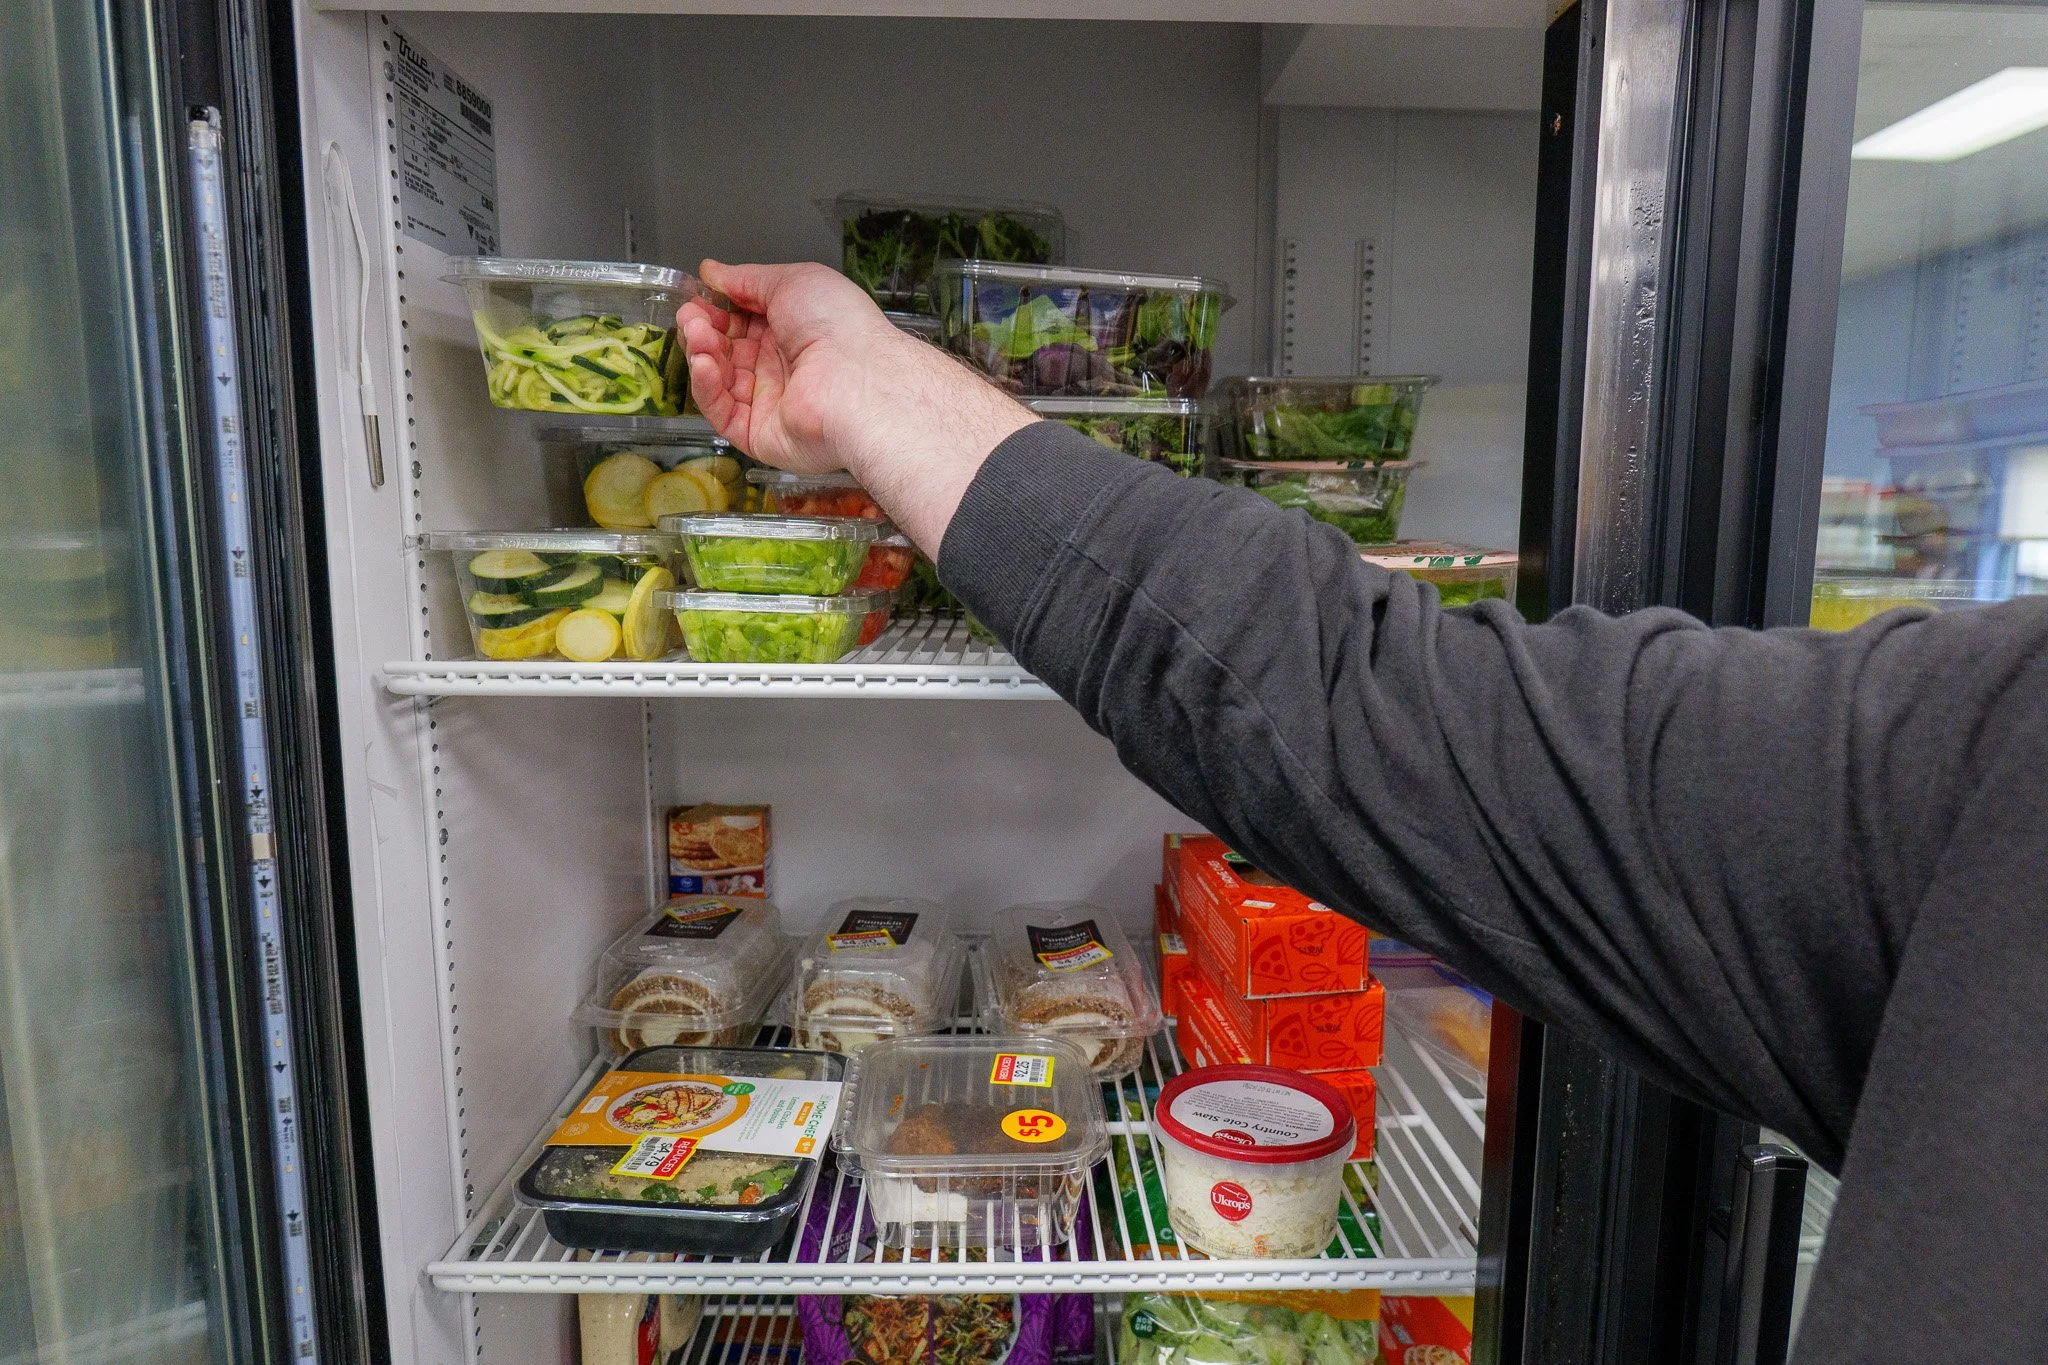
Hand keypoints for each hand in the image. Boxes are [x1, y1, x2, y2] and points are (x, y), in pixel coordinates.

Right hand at [680, 260, 1035, 554]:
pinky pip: (722, 412)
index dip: (715, 310)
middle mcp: (780, 366)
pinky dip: (707, 387)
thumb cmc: (838, 326)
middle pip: (725, 350)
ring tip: (699, 335)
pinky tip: (705, 363)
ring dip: (702, 354)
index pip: (741, 322)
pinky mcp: (759, 435)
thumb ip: (747, 279)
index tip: (695, 299)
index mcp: (792, 330)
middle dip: (703, 330)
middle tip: (690, 316)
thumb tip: (712, 271)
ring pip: (719, 380)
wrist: (859, 380)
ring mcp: (769, 402)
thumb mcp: (791, 281)